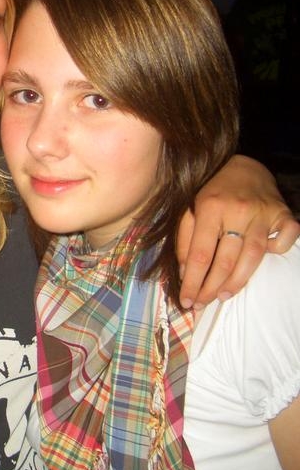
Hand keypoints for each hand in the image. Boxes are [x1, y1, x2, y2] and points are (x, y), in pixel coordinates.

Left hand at [177, 155, 299, 308]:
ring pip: (252, 258)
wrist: (244, 166)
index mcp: (210, 207)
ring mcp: (264, 214)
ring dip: (236, 283)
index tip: (187, 301)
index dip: (193, 282)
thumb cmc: (212, 191)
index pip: (200, 254)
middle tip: (202, 303)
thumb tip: (186, 274)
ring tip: (222, 296)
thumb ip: (185, 240)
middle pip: (225, 261)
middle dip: (211, 288)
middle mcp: (238, 211)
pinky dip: (277, 252)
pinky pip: (284, 240)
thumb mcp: (190, 208)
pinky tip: (261, 261)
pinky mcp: (284, 214)